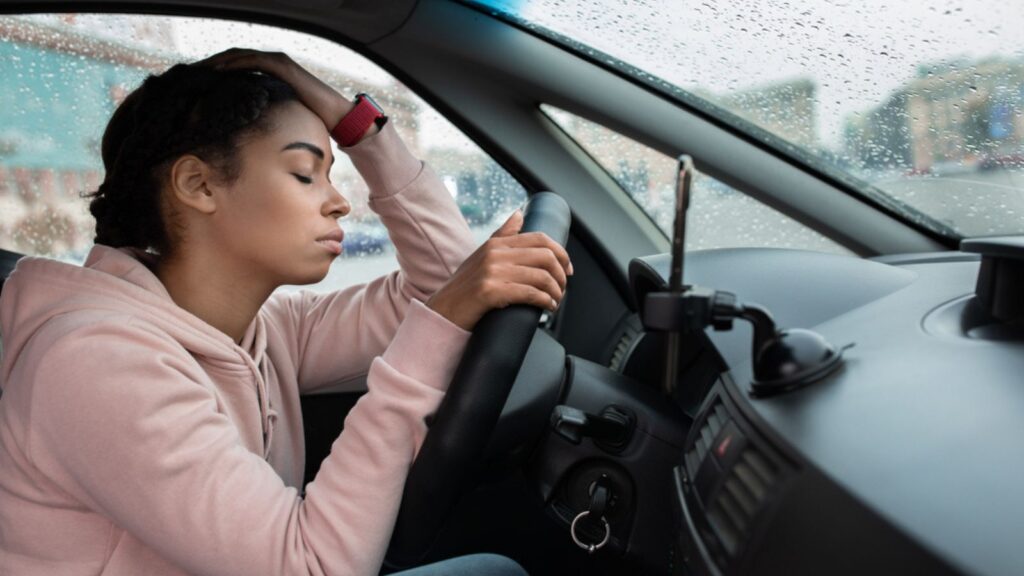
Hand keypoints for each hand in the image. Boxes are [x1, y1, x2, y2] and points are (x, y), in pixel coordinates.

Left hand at [196, 48, 374, 138]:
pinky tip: (217, 72)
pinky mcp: (281, 65)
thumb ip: (262, 118)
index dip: (213, 73)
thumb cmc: (309, 121)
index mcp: (267, 74)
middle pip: (231, 59)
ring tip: (196, 71)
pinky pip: (252, 61)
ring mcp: (276, 62)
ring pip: (238, 56)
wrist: (334, 117)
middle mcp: (270, 63)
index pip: (234, 68)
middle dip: (208, 65)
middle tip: (186, 74)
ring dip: (216, 62)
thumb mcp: (277, 118)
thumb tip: (242, 136)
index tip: (193, 84)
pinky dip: (233, 64)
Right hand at [427, 210, 573, 331]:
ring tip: (556, 301)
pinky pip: (530, 293)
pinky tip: (547, 307)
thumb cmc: (465, 287)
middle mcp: (495, 254)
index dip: (561, 253)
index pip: (540, 239)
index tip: (567, 269)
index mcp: (496, 244)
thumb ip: (502, 235)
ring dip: (556, 291)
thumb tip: (519, 214)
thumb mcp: (482, 256)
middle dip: (561, 274)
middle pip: (545, 256)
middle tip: (563, 288)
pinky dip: (545, 301)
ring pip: (541, 276)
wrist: (442, 311)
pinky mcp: (490, 291)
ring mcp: (492, 272)